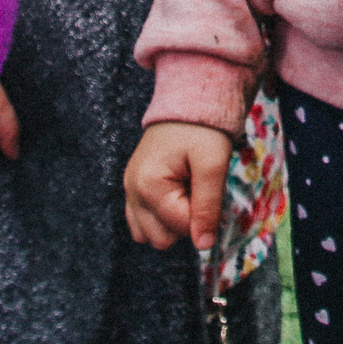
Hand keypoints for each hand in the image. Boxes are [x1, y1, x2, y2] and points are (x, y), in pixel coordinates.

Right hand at [124, 120, 233, 252]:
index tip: (210, 187)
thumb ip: (208, 207)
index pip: (181, 228)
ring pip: (149, 235)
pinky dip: (161, 216)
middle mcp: (132, 192)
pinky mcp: (133, 187)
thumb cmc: (203, 128)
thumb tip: (204, 246)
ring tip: (187, 190)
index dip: (204, 215)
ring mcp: (129, 190)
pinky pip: (142, 222)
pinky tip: (176, 193)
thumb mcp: (213, 165)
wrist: (188, 97)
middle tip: (198, 188)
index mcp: (148, 186)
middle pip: (161, 239)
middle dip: (186, 222)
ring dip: (172, 222)